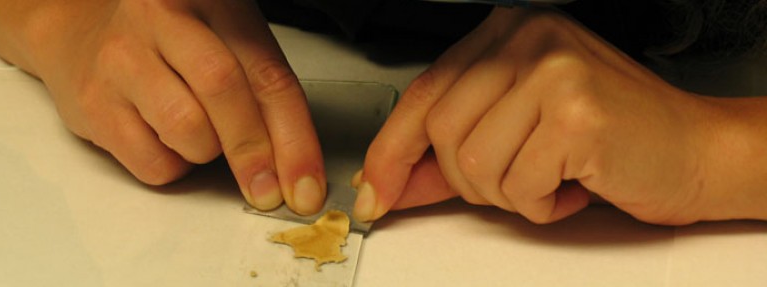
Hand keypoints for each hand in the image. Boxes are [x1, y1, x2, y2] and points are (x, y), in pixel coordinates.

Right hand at [0, 0, 326, 213]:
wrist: (77, 28)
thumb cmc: (166, 37)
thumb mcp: (223, 39)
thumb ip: (261, 89)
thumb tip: (293, 169)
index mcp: (212, 0)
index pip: (266, 74)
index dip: (294, 139)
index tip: (305, 186)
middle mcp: (164, 18)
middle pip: (224, 93)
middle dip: (254, 153)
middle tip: (268, 191)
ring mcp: (123, 59)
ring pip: (186, 129)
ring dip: (205, 152)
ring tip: (197, 134)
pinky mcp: (93, 101)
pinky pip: (150, 160)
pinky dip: (171, 166)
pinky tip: (163, 138)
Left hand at [354, 6, 766, 224]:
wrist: (694, 150)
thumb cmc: (608, 138)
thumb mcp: (513, 137)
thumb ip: (446, 157)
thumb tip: (386, 182)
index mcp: (504, 33)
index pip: (422, 95)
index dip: (391, 151)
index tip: (376, 191)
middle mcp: (526, 38)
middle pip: (441, 134)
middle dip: (472, 180)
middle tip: (521, 178)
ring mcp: (552, 69)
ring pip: (474, 164)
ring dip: (511, 194)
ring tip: (554, 175)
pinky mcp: (576, 111)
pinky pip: (519, 185)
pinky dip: (544, 204)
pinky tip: (576, 182)